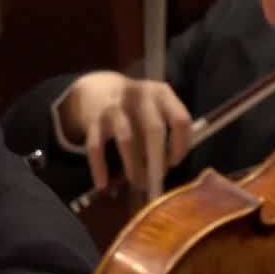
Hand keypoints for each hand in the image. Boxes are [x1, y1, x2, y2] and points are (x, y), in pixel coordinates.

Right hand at [58, 72, 192, 191]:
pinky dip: (100, 168)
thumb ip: (166, 129)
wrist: (96, 89)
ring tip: (138, 183)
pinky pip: (96, 148)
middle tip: (157, 177)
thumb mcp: (155, 106)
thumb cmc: (135, 106)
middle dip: (157, 158)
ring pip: (126, 140)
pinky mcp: (93, 121)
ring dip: (134, 165)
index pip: (180, 120)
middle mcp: (139, 96)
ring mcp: (114, 108)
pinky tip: (103, 184)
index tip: (174, 162)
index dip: (180, 145)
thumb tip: (167, 164)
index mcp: (161, 93)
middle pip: (154, 129)